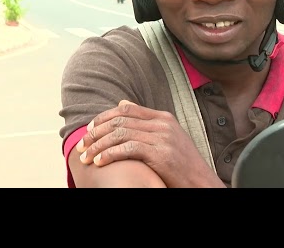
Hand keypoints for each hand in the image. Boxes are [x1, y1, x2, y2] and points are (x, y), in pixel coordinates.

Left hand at [76, 100, 223, 187]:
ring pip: (121, 134)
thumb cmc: (182, 164)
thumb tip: (122, 103)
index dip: (104, 117)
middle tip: (82, 145)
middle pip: (121, 120)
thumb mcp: (168, 137)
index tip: (89, 130)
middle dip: (96, 133)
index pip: (127, 109)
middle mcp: (163, 124)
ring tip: (86, 157)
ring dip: (98, 146)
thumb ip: (146, 122)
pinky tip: (100, 162)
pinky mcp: (160, 153)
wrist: (201, 181)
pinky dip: (110, 154)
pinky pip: (128, 149)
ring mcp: (163, 137)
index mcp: (164, 117)